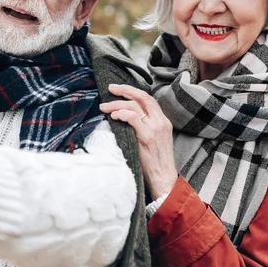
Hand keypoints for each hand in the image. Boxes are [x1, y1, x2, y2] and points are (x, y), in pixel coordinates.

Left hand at [100, 84, 177, 199]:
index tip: (118, 89)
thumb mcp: (153, 140)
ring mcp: (155, 128)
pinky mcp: (147, 136)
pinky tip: (114, 116)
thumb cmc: (155, 162)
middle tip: (110, 88)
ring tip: (104, 107)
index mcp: (163, 121)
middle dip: (124, 89)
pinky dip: (121, 114)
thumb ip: (144, 127)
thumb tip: (124, 117)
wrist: (163, 178)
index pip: (147, 99)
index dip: (132, 91)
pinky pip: (133, 118)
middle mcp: (160, 121)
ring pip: (134, 106)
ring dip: (116, 104)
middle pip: (142, 97)